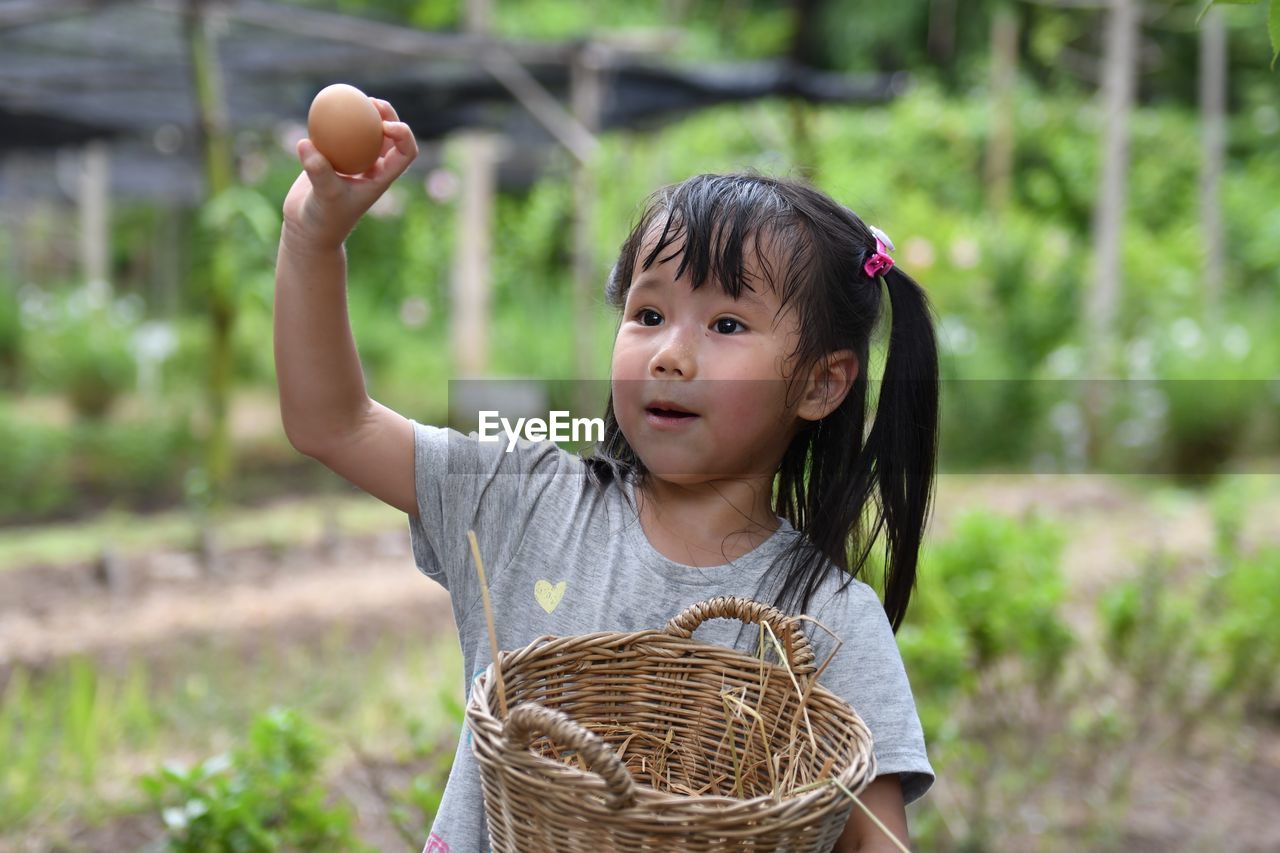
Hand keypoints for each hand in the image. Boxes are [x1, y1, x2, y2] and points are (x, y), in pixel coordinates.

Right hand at [281, 97, 417, 251]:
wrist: (308, 228)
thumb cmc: (323, 219)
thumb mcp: (323, 196)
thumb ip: (318, 172)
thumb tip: (307, 143)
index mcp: (382, 178)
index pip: (406, 154)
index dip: (404, 136)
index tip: (386, 126)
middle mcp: (372, 168)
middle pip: (390, 137)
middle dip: (388, 116)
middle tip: (372, 102)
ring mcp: (354, 162)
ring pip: (366, 132)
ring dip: (365, 114)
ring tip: (354, 97)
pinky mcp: (335, 158)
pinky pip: (340, 135)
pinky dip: (336, 121)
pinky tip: (324, 108)